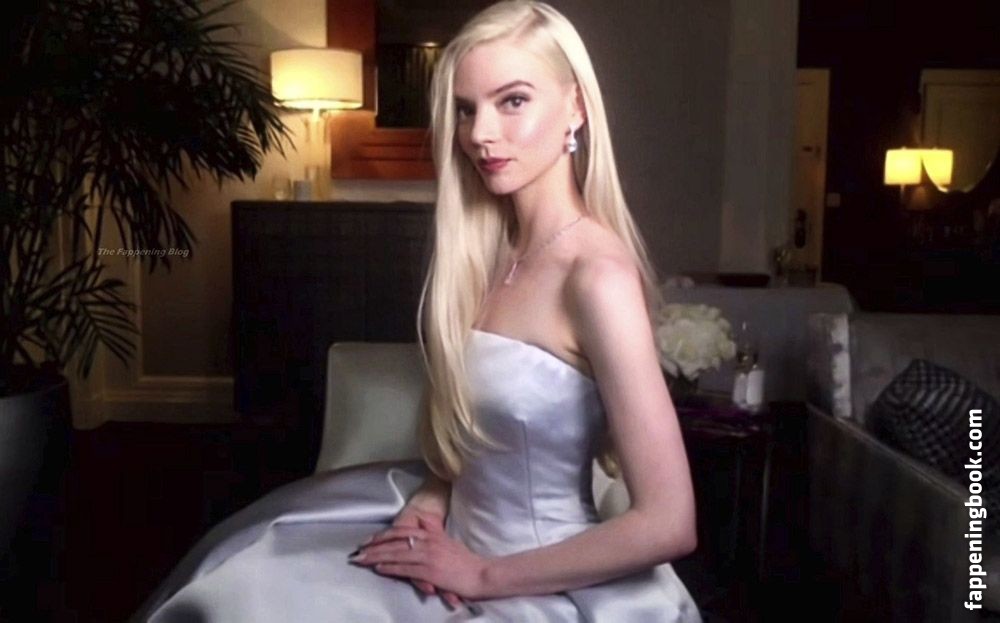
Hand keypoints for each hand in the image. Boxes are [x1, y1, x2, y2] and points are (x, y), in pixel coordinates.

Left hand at [352, 515, 489, 601]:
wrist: (482, 573)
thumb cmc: (465, 561)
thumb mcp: (448, 540)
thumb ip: (433, 531)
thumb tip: (421, 521)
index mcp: (431, 534)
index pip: (401, 531)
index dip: (382, 535)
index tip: (368, 540)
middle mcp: (428, 542)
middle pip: (394, 541)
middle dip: (374, 546)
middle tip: (358, 551)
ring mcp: (428, 556)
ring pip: (396, 554)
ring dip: (376, 557)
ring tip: (362, 560)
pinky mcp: (430, 571)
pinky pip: (405, 568)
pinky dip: (390, 568)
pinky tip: (379, 569)